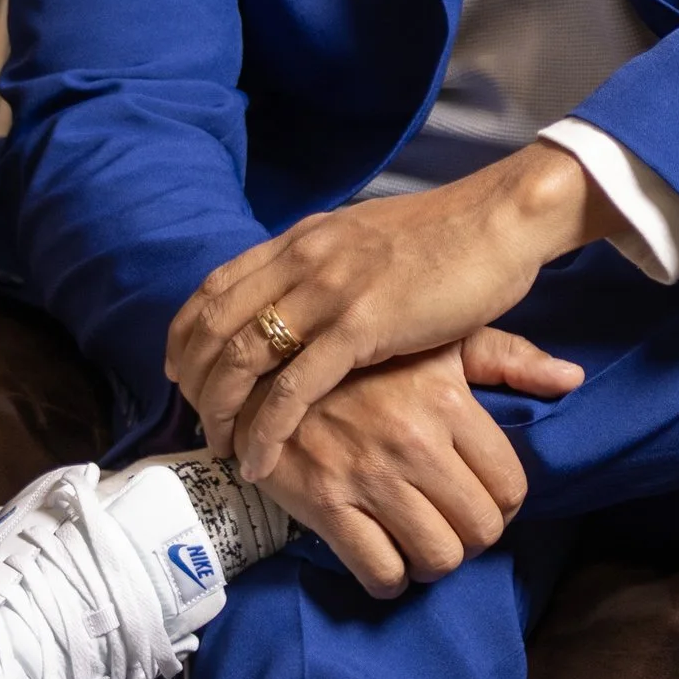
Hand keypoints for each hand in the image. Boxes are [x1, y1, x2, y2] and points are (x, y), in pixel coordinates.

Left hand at [170, 144, 606, 473]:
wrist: (499, 222)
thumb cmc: (446, 237)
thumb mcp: (368, 240)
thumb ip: (330, 261)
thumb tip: (308, 284)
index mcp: (302, 238)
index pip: (216, 285)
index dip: (187, 332)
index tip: (179, 370)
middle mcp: (302, 260)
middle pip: (215, 324)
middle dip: (194, 379)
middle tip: (194, 420)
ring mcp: (328, 292)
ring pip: (243, 357)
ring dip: (221, 409)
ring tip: (218, 445)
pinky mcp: (361, 326)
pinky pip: (293, 388)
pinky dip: (266, 428)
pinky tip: (257, 457)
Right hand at [256, 338, 566, 596]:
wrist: (269, 363)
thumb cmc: (367, 356)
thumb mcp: (439, 342)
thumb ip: (507, 360)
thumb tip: (573, 378)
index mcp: (447, 401)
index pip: (509, 486)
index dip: (503, 506)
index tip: (483, 502)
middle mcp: (414, 442)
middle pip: (478, 529)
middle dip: (471, 538)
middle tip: (452, 526)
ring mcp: (368, 476)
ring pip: (436, 558)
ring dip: (434, 562)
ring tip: (422, 545)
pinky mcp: (324, 504)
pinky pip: (380, 572)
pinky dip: (390, 581)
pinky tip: (386, 562)